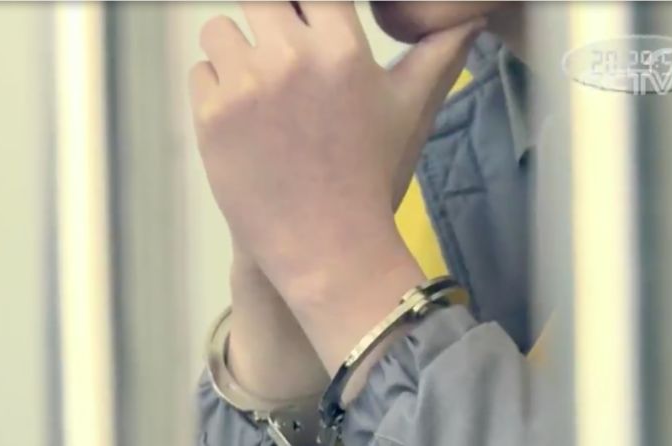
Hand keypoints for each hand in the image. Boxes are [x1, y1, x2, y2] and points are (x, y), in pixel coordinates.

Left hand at [190, 3, 482, 370]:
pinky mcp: (210, 116)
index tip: (306, 22)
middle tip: (279, 52)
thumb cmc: (372, 175)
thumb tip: (471, 18)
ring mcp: (244, 86)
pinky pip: (200, 72)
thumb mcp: (411, 110)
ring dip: (234, 50)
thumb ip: (440, 53)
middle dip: (267, 19)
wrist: (326, 247)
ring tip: (259, 89)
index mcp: (341, 49)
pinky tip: (244, 120)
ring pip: (219, 30)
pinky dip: (215, 89)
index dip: (306, 6)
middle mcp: (289, 58)